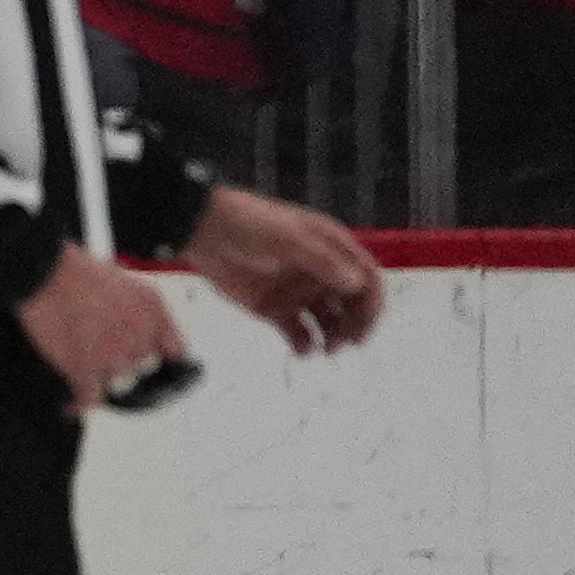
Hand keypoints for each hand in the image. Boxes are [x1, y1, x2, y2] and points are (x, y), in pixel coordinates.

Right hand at [14, 240, 189, 411]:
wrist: (42, 272)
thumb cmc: (76, 270)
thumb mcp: (124, 277)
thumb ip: (139, 307)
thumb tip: (139, 327)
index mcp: (152, 310)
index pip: (174, 349)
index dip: (161, 355)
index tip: (155, 360)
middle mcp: (138, 336)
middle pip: (142, 368)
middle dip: (125, 361)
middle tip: (103, 350)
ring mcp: (112, 356)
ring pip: (117, 383)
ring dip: (101, 377)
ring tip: (85, 369)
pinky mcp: (84, 371)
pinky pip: (89, 399)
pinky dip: (79, 403)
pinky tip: (71, 402)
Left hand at [173, 183, 388, 354]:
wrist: (203, 232)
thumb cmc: (248, 224)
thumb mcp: (290, 238)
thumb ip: (324, 261)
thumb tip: (356, 283)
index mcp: (331, 248)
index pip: (367, 279)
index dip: (372, 304)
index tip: (365, 326)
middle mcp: (319, 272)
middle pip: (352, 305)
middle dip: (354, 326)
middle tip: (344, 344)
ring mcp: (297, 291)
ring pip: (329, 322)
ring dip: (332, 338)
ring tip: (324, 350)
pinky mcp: (274, 308)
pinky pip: (297, 333)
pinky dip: (303, 344)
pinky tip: (301, 350)